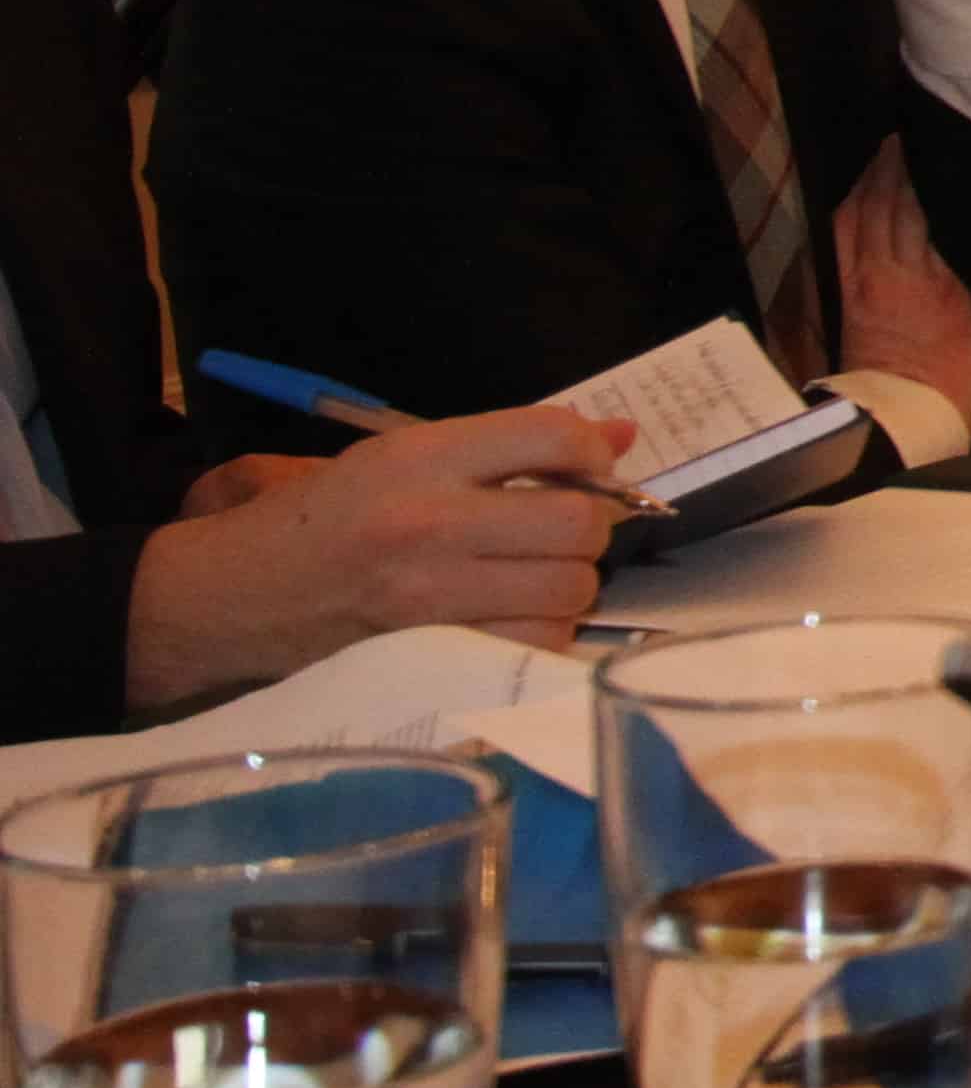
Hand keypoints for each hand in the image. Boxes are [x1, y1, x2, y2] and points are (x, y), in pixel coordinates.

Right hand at [123, 407, 634, 703]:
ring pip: (569, 590)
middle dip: (586, 526)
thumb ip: (511, 444)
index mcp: (420, 457)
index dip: (590, 451)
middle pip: (577, 523)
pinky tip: (512, 618)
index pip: (550, 436)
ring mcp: (431, 595)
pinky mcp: (431, 654)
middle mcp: (431, 522)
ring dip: (568, 584)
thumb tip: (620, 434)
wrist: (233, 594)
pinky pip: (537, 645)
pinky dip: (543, 633)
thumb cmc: (322, 515)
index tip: (585, 467)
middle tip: (559, 530)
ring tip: (533, 576)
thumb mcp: (402, 455)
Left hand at [827, 137, 970, 430]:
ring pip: (848, 222)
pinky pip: (838, 245)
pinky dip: (847, 220)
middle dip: (879, 171)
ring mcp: (849, 284)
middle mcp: (872, 270)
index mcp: (911, 271)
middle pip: (869, 205)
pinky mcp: (837, 301)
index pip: (905, 203)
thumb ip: (942, 260)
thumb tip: (934, 225)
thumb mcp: (961, 305)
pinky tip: (856, 210)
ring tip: (877, 167)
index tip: (912, 140)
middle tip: (894, 143)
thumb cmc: (950, 369)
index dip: (904, 169)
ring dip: (860, 190)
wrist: (905, 416)